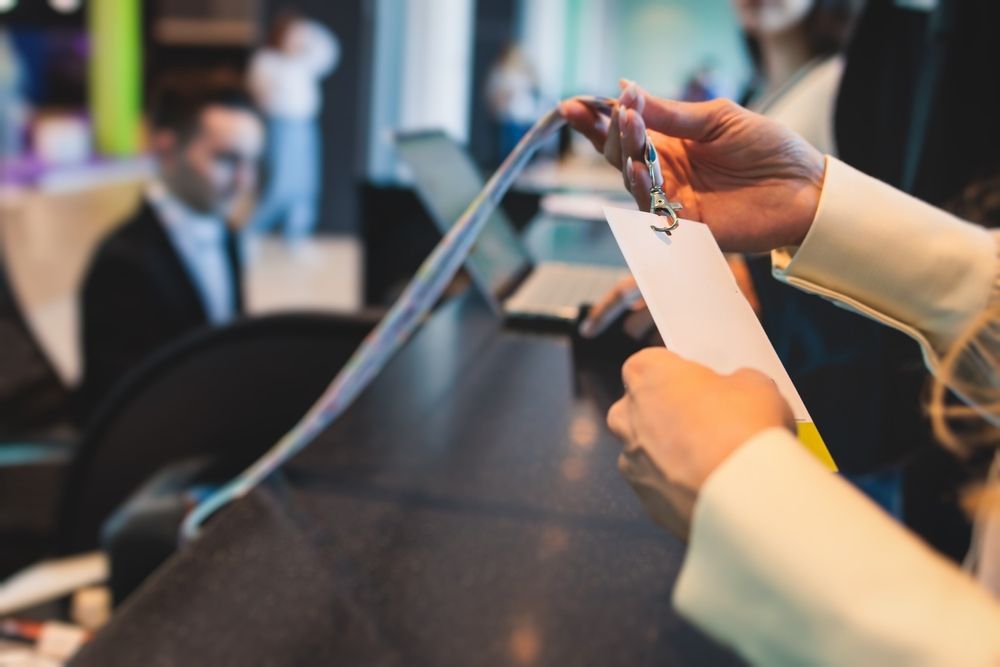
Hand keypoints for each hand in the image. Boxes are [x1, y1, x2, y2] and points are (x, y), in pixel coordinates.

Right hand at [560, 82, 825, 251]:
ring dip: (627, 152)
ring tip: (627, 125)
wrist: (806, 188)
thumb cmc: (769, 149)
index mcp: (673, 143)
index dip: (599, 119)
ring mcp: (673, 199)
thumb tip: (626, 89)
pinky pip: (652, 209)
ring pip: (631, 178)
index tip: (574, 104)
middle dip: (609, 131)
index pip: (627, 130)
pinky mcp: (685, 226)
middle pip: (621, 154)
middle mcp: (667, 172)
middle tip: (613, 110)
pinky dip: (641, 188)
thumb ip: (671, 112)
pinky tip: (638, 167)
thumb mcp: (718, 118)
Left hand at [606, 348, 793, 539]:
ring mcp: (631, 462)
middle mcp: (627, 416)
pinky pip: (660, 487)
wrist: (744, 499)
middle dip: (667, 413)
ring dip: (670, 454)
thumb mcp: (757, 385)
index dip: (677, 374)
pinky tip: (712, 489)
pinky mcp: (646, 502)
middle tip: (710, 422)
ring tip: (714, 461)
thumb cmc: (744, 429)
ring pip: (646, 452)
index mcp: (647, 375)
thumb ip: (735, 382)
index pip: (649, 364)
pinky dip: (679, 487)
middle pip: (640, 408)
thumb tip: (736, 391)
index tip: (704, 385)